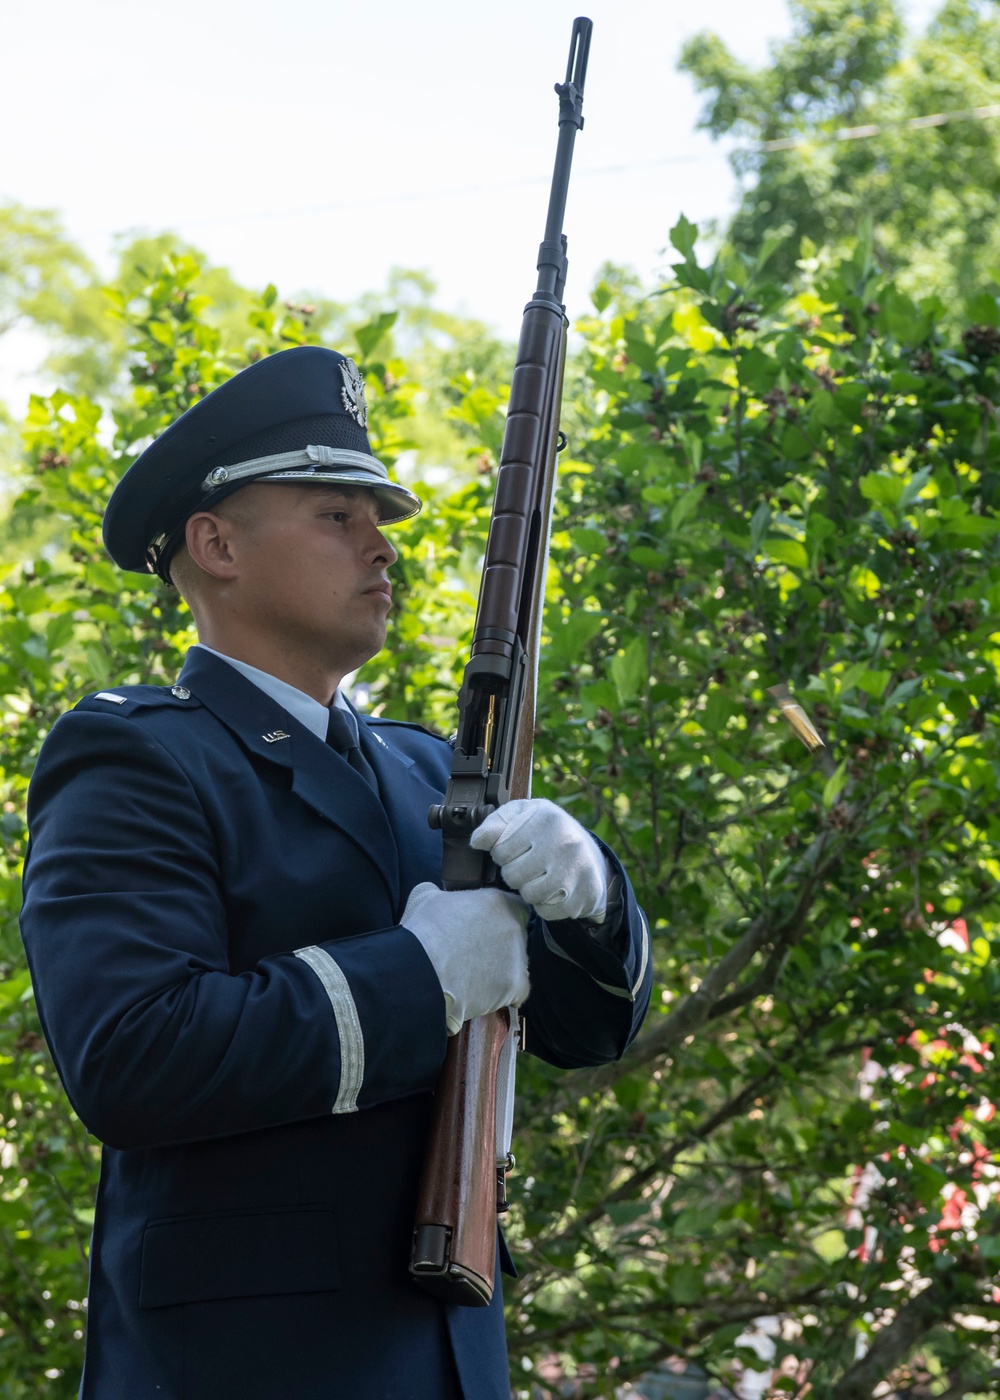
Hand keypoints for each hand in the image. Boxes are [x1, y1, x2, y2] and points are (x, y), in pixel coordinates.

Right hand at [401, 883, 529, 1034]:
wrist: (422, 973)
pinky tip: (482, 994)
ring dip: (501, 969)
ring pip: (516, 964)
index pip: (514, 906)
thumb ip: (444, 895)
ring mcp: (518, 958)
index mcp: (498, 902)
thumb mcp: (427, 897)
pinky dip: (502, 994)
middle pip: (516, 936)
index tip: (486, 927)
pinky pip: (516, 991)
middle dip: (500, 944)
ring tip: (473, 977)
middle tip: (475, 954)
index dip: (500, 918)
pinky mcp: (517, 986)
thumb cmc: (423, 933)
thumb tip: (438, 896)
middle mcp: (514, 928)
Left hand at [469, 798, 607, 922]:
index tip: (517, 849)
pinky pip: (548, 911)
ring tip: (540, 877)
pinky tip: (553, 891)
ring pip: (530, 895)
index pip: (500, 851)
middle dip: (515, 873)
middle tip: (528, 865)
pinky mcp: (586, 894)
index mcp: (546, 819)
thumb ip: (496, 823)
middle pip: (513, 876)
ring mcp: (578, 870)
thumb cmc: (547, 832)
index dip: (503, 854)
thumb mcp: (522, 815)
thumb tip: (477, 841)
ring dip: (529, 890)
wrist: (591, 853)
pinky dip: (546, 906)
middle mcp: (565, 843)